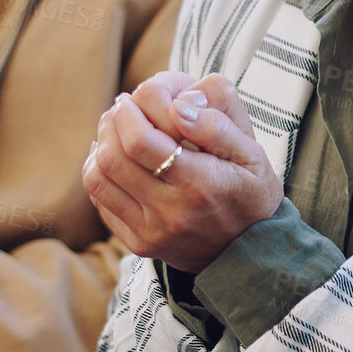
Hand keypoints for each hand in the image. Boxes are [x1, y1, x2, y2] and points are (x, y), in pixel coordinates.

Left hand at [82, 72, 281, 271]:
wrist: (251, 253)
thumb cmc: (251, 194)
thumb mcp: (253, 154)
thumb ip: (219, 125)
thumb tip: (179, 104)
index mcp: (201, 184)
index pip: (141, 142)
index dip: (128, 114)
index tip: (134, 98)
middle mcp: (171, 212)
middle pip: (113, 158)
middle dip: (112, 123)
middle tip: (122, 108)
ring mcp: (151, 232)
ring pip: (99, 180)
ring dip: (100, 146)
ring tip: (117, 130)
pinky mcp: (139, 244)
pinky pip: (102, 203)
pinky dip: (100, 173)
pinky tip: (116, 158)